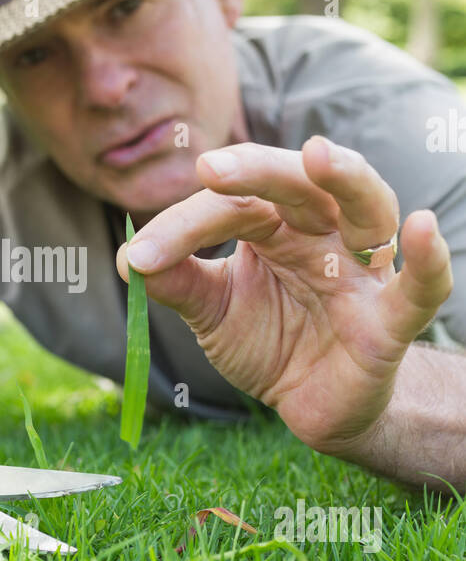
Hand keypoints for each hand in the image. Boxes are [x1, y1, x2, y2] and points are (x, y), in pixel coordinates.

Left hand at [116, 137, 453, 456]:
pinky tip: (423, 227)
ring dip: (346, 177)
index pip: (233, 205)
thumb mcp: (214, 311)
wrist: (315, 406)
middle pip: (300, 184)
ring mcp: (362, 272)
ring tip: (318, 154)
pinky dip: (429, 261)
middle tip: (211, 167)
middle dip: (258, 170)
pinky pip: (419, 289)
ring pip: (368, 207)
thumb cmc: (272, 340)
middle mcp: (324, 232)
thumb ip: (178, 283)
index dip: (185, 225)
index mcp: (277, 223)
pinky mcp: (390, 322)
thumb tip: (132, 259)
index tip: (141, 256)